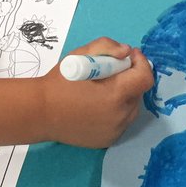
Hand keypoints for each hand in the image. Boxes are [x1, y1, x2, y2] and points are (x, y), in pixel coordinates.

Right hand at [37, 38, 154, 148]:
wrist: (39, 113)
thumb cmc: (59, 82)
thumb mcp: (80, 54)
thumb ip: (107, 47)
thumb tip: (127, 52)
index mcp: (116, 94)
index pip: (145, 78)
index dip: (141, 63)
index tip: (128, 57)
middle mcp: (120, 115)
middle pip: (138, 93)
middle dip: (129, 79)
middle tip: (109, 73)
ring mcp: (115, 130)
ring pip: (130, 108)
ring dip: (123, 96)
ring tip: (100, 91)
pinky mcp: (108, 140)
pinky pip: (120, 121)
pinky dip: (114, 111)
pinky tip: (96, 106)